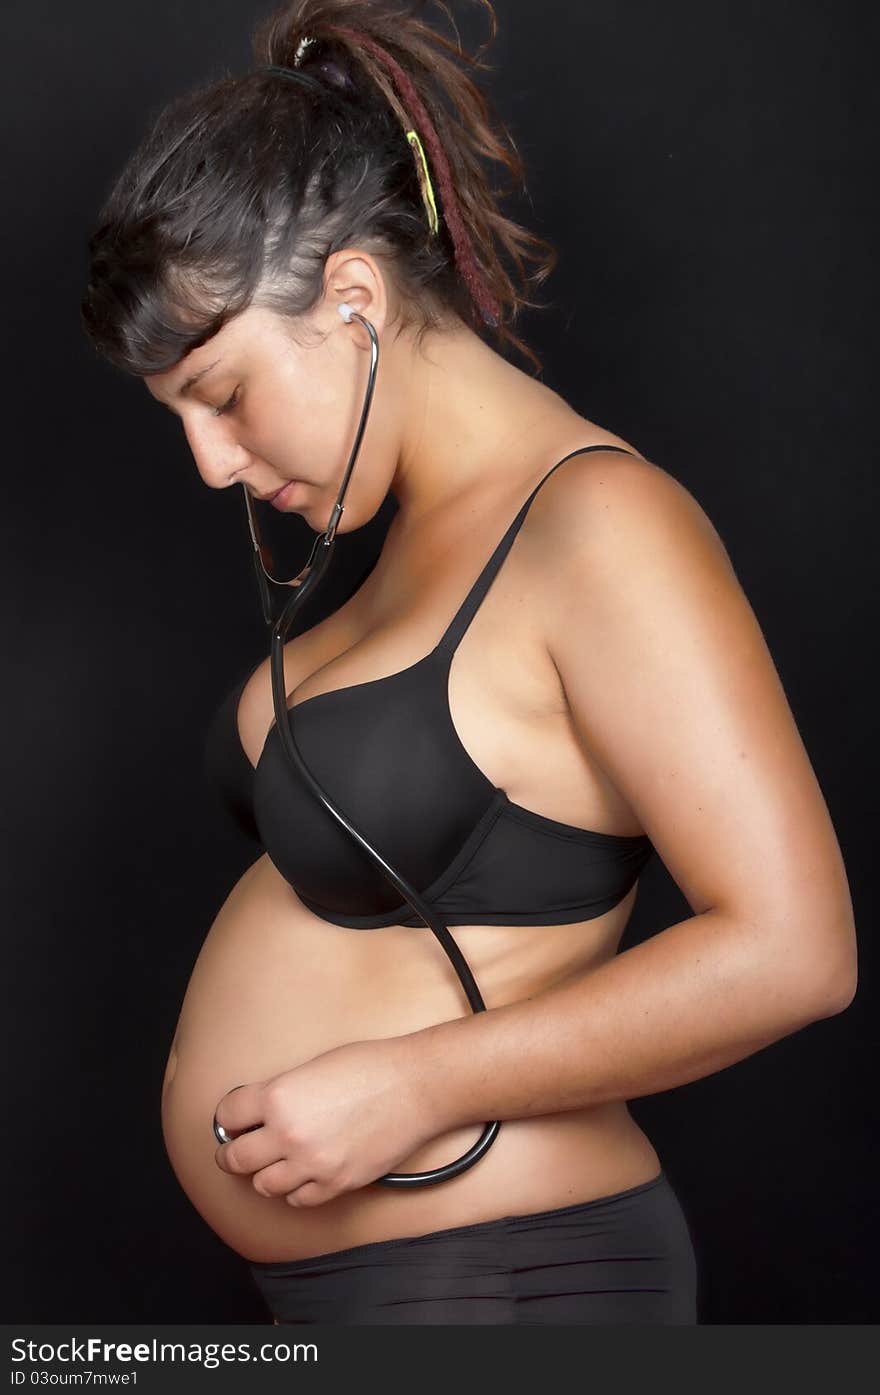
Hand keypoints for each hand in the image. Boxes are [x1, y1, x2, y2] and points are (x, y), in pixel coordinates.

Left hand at [212, 1036, 441, 1206]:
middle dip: (233, 1152)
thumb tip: (259, 1110)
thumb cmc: (370, 1067)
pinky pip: (297, 1199)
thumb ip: (281, 1091)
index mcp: (278, 1096)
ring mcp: (312, 1164)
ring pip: (263, 1185)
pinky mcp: (336, 1184)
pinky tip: (302, 1173)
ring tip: (273, 1161)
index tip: (232, 1120)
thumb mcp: (312, 1067)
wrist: (415, 1087)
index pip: (228, 1116)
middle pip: (236, 1158)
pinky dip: (295, 1189)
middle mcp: (289, 1134)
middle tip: (237, 1148)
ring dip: (263, 1173)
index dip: (228, 1117)